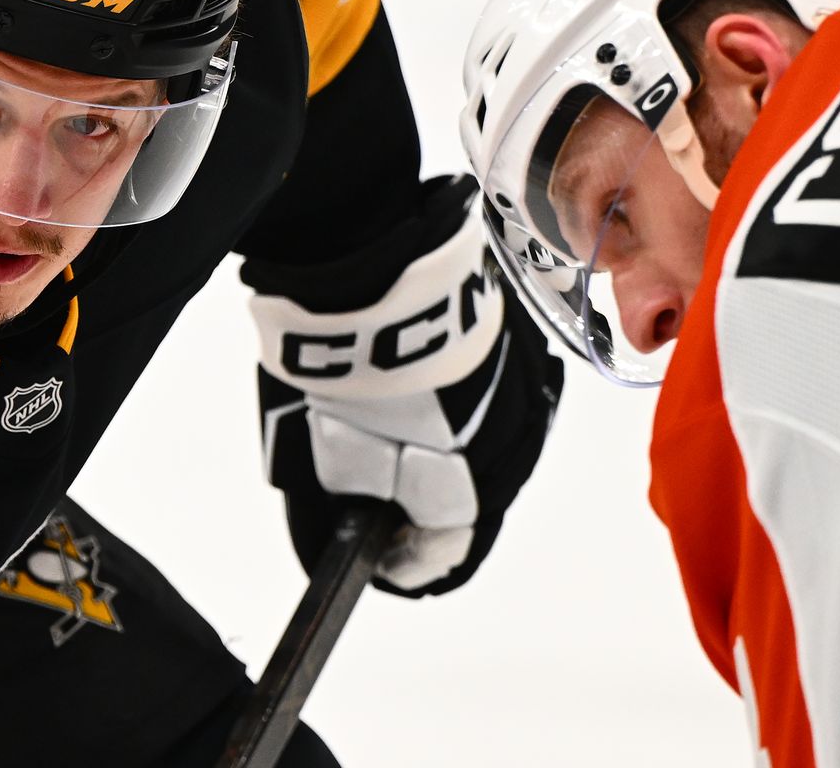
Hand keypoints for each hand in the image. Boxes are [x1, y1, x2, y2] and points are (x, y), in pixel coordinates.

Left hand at [247, 176, 562, 594]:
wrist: (369, 272)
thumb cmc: (342, 373)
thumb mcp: (314, 458)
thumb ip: (324, 518)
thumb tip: (321, 553)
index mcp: (469, 492)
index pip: (445, 556)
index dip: (407, 567)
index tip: (378, 564)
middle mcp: (512, 451)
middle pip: (473, 505)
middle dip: (426, 507)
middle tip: (378, 498)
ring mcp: (524, 395)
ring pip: (491, 449)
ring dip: (450, 453)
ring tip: (395, 432)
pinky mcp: (521, 345)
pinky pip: (497, 397)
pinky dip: (464, 405)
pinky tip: (422, 385)